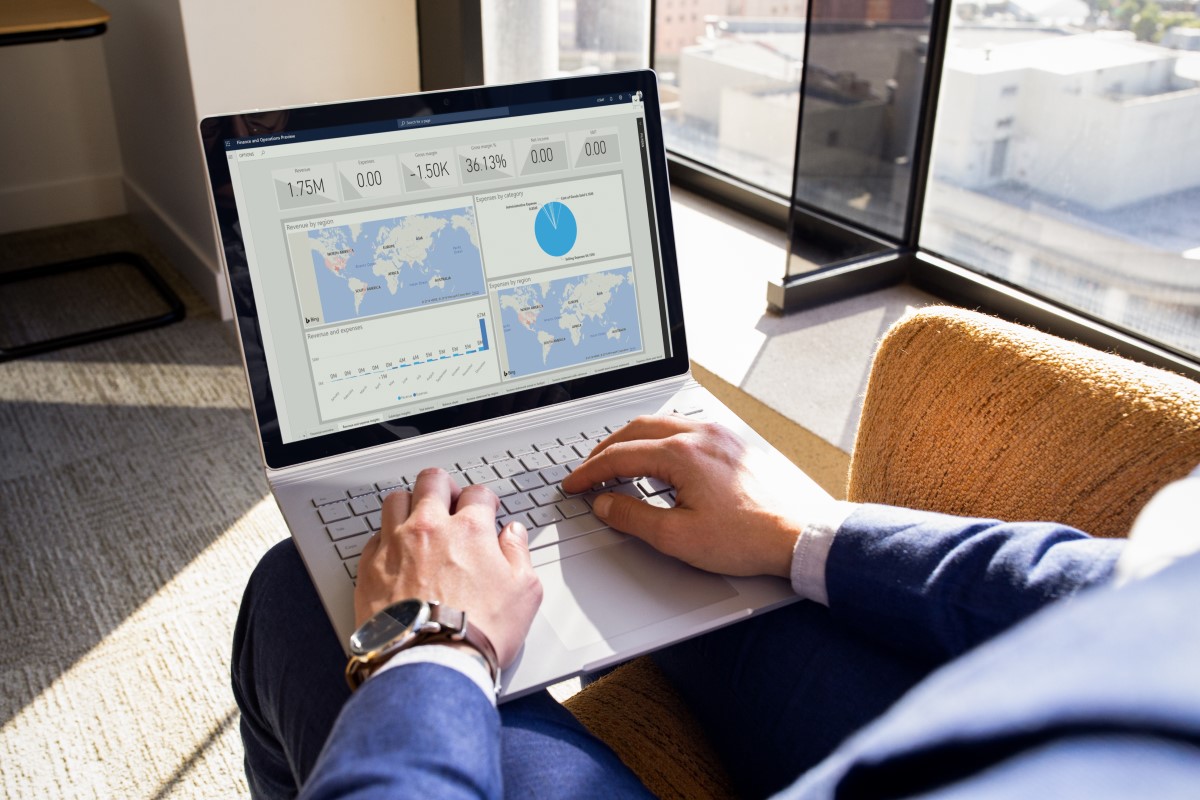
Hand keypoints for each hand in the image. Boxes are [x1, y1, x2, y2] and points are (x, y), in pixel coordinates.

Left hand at [355, 468, 542, 667]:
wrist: (432, 663)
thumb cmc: (478, 632)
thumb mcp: (524, 593)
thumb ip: (519, 554)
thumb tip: (513, 535)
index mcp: (469, 530)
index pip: (477, 493)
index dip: (485, 501)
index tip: (486, 511)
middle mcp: (429, 528)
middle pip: (432, 481)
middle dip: (445, 487)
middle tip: (450, 501)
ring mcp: (395, 545)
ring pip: (396, 500)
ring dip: (410, 504)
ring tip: (418, 520)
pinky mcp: (369, 567)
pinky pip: (374, 536)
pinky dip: (386, 538)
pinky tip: (396, 552)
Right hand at [562, 415, 821, 577]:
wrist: (793, 535)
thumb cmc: (744, 538)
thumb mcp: (678, 537)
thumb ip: (633, 518)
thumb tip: (604, 505)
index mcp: (682, 454)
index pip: (620, 456)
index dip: (590, 472)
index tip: (574, 485)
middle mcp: (699, 435)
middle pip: (636, 430)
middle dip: (605, 450)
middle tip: (587, 471)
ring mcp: (717, 435)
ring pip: (660, 423)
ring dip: (631, 439)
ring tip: (614, 462)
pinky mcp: (730, 443)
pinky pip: (683, 427)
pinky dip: (657, 438)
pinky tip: (655, 455)